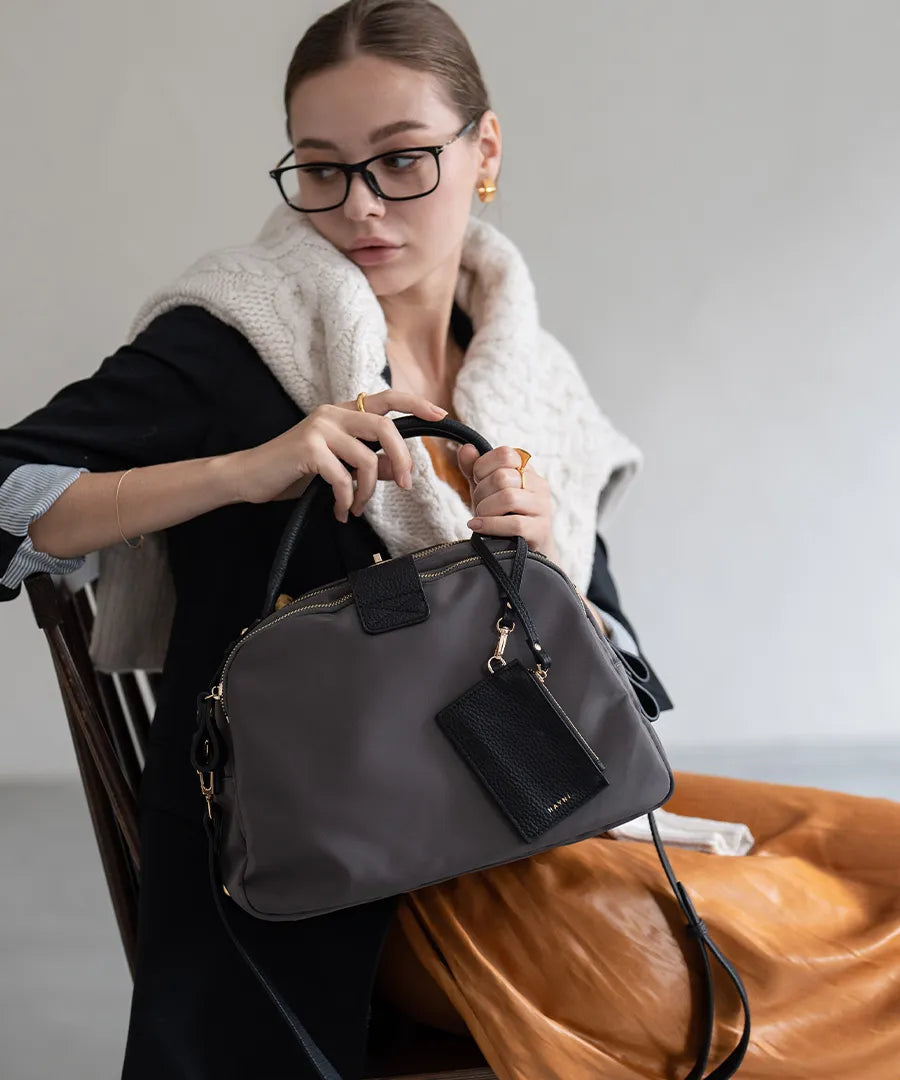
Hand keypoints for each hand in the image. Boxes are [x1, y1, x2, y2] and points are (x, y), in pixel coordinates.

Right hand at [216, 390, 446, 520]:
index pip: (386, 399)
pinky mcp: (308, 449)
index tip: (440, 415)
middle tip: (407, 485)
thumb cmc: (294, 471)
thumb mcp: (337, 466)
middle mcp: (332, 413)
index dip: (415, 404)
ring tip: (356, 507)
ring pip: (367, 458)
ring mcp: (319, 428)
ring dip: (368, 491)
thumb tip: (399, 468)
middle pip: (385, 427)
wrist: (251, 478)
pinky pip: (343, 478)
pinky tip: (339, 511)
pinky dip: (346, 500)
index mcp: (343, 412)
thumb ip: (370, 463)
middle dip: (402, 458)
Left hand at [457, 444, 558, 560]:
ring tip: (480, 517)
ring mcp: (542, 508)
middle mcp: (539, 485)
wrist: (525, 550)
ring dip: (485, 509)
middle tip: (478, 505)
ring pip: (508, 498)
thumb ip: (474, 469)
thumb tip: (466, 447)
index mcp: (527, 470)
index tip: (477, 481)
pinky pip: (514, 524)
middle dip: (481, 493)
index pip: (506, 454)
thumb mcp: (485, 490)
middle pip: (502, 477)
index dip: (483, 467)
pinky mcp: (540, 530)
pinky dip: (490, 525)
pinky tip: (477, 526)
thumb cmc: (503, 515)